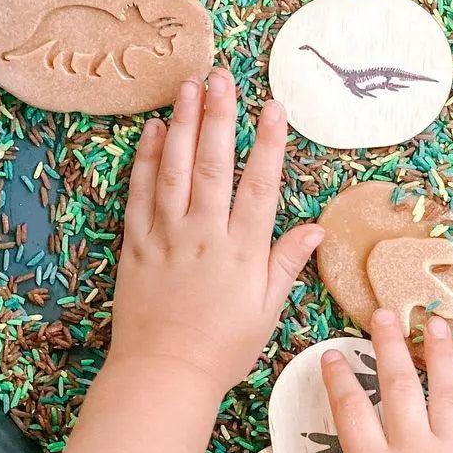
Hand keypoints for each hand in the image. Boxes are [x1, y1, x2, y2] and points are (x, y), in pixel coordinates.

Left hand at [109, 68, 322, 394]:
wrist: (163, 375)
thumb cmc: (222, 348)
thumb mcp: (265, 311)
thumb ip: (286, 264)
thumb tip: (316, 229)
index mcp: (242, 251)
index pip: (260, 187)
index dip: (269, 145)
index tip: (274, 107)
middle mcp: (205, 235)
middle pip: (214, 167)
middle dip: (219, 118)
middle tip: (222, 77)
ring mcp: (167, 237)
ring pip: (175, 172)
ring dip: (183, 126)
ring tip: (188, 87)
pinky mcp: (136, 245)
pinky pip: (140, 196)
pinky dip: (146, 161)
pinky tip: (154, 132)